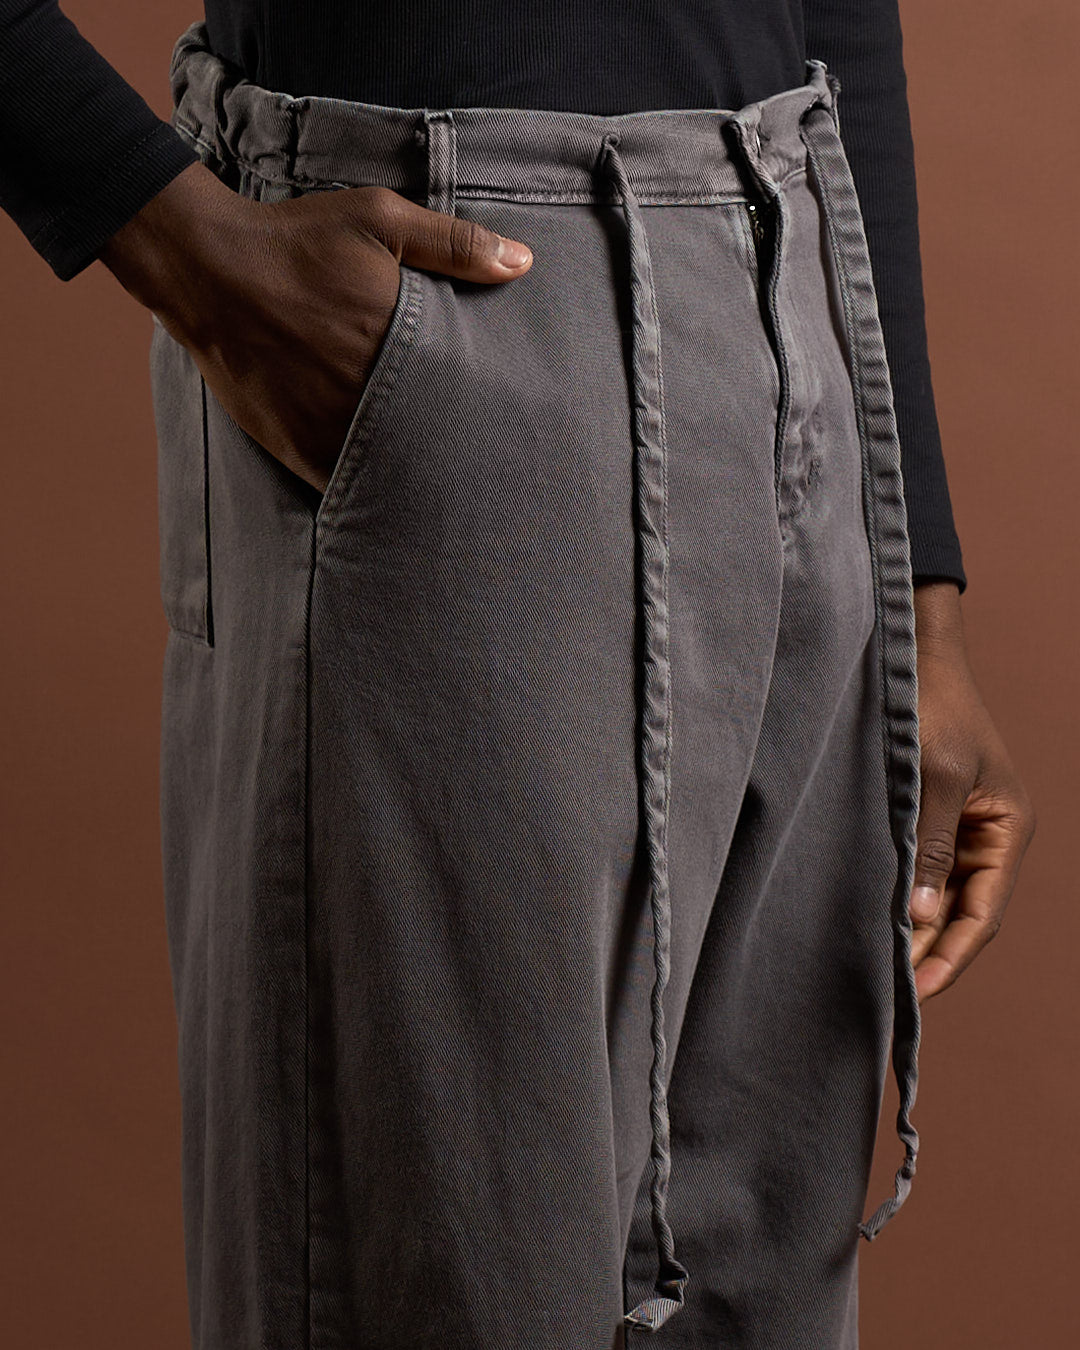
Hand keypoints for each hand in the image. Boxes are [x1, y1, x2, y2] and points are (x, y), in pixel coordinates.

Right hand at [99, 161, 532, 490]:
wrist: (207, 267)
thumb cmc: (296, 240)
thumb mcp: (380, 220)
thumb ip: (454, 245)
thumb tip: (523, 263)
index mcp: (396, 343)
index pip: (460, 399)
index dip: (483, 418)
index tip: (507, 429)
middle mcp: (364, 394)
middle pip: (428, 444)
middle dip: (454, 456)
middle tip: (487, 472)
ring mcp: (327, 426)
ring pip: (388, 472)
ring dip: (412, 478)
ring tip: (444, 493)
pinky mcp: (295, 446)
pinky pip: (342, 483)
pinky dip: (365, 489)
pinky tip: (387, 495)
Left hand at [907, 581, 1035, 1001]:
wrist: (909, 656)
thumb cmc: (931, 706)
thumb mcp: (936, 776)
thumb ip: (930, 845)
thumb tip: (920, 916)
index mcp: (1006, 830)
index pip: (980, 913)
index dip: (950, 957)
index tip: (917, 994)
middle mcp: (986, 837)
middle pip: (958, 914)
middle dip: (926, 953)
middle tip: (885, 997)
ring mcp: (956, 830)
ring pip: (934, 898)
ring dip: (908, 930)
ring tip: (872, 972)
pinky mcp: (924, 819)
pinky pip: (914, 872)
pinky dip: (895, 898)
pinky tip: (867, 922)